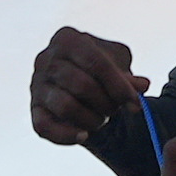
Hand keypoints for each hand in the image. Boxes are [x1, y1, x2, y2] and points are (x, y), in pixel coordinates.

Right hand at [28, 27, 148, 145]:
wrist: (80, 82)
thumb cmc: (100, 68)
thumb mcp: (119, 64)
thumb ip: (130, 75)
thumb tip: (141, 86)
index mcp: (67, 39)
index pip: (96, 63)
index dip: (119, 86)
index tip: (136, 104)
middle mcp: (46, 59)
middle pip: (81, 85)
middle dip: (106, 103)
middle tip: (116, 110)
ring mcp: (36, 85)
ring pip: (65, 107)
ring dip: (91, 119)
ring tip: (102, 119)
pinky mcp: (34, 109)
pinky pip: (45, 127)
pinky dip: (67, 135)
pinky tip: (85, 136)